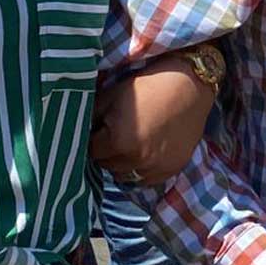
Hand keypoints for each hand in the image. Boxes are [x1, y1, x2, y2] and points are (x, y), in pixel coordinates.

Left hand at [90, 66, 212, 185]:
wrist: (190, 85)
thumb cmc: (148, 85)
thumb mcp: (112, 95)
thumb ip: (90, 116)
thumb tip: (75, 129)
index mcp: (118, 142)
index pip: (90, 152)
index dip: (92, 139)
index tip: (98, 130)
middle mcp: (136, 160)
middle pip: (106, 165)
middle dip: (106, 152)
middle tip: (114, 133)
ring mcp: (156, 167)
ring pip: (124, 175)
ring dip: (122, 162)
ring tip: (130, 142)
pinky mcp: (171, 169)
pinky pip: (145, 179)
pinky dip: (141, 168)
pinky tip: (145, 150)